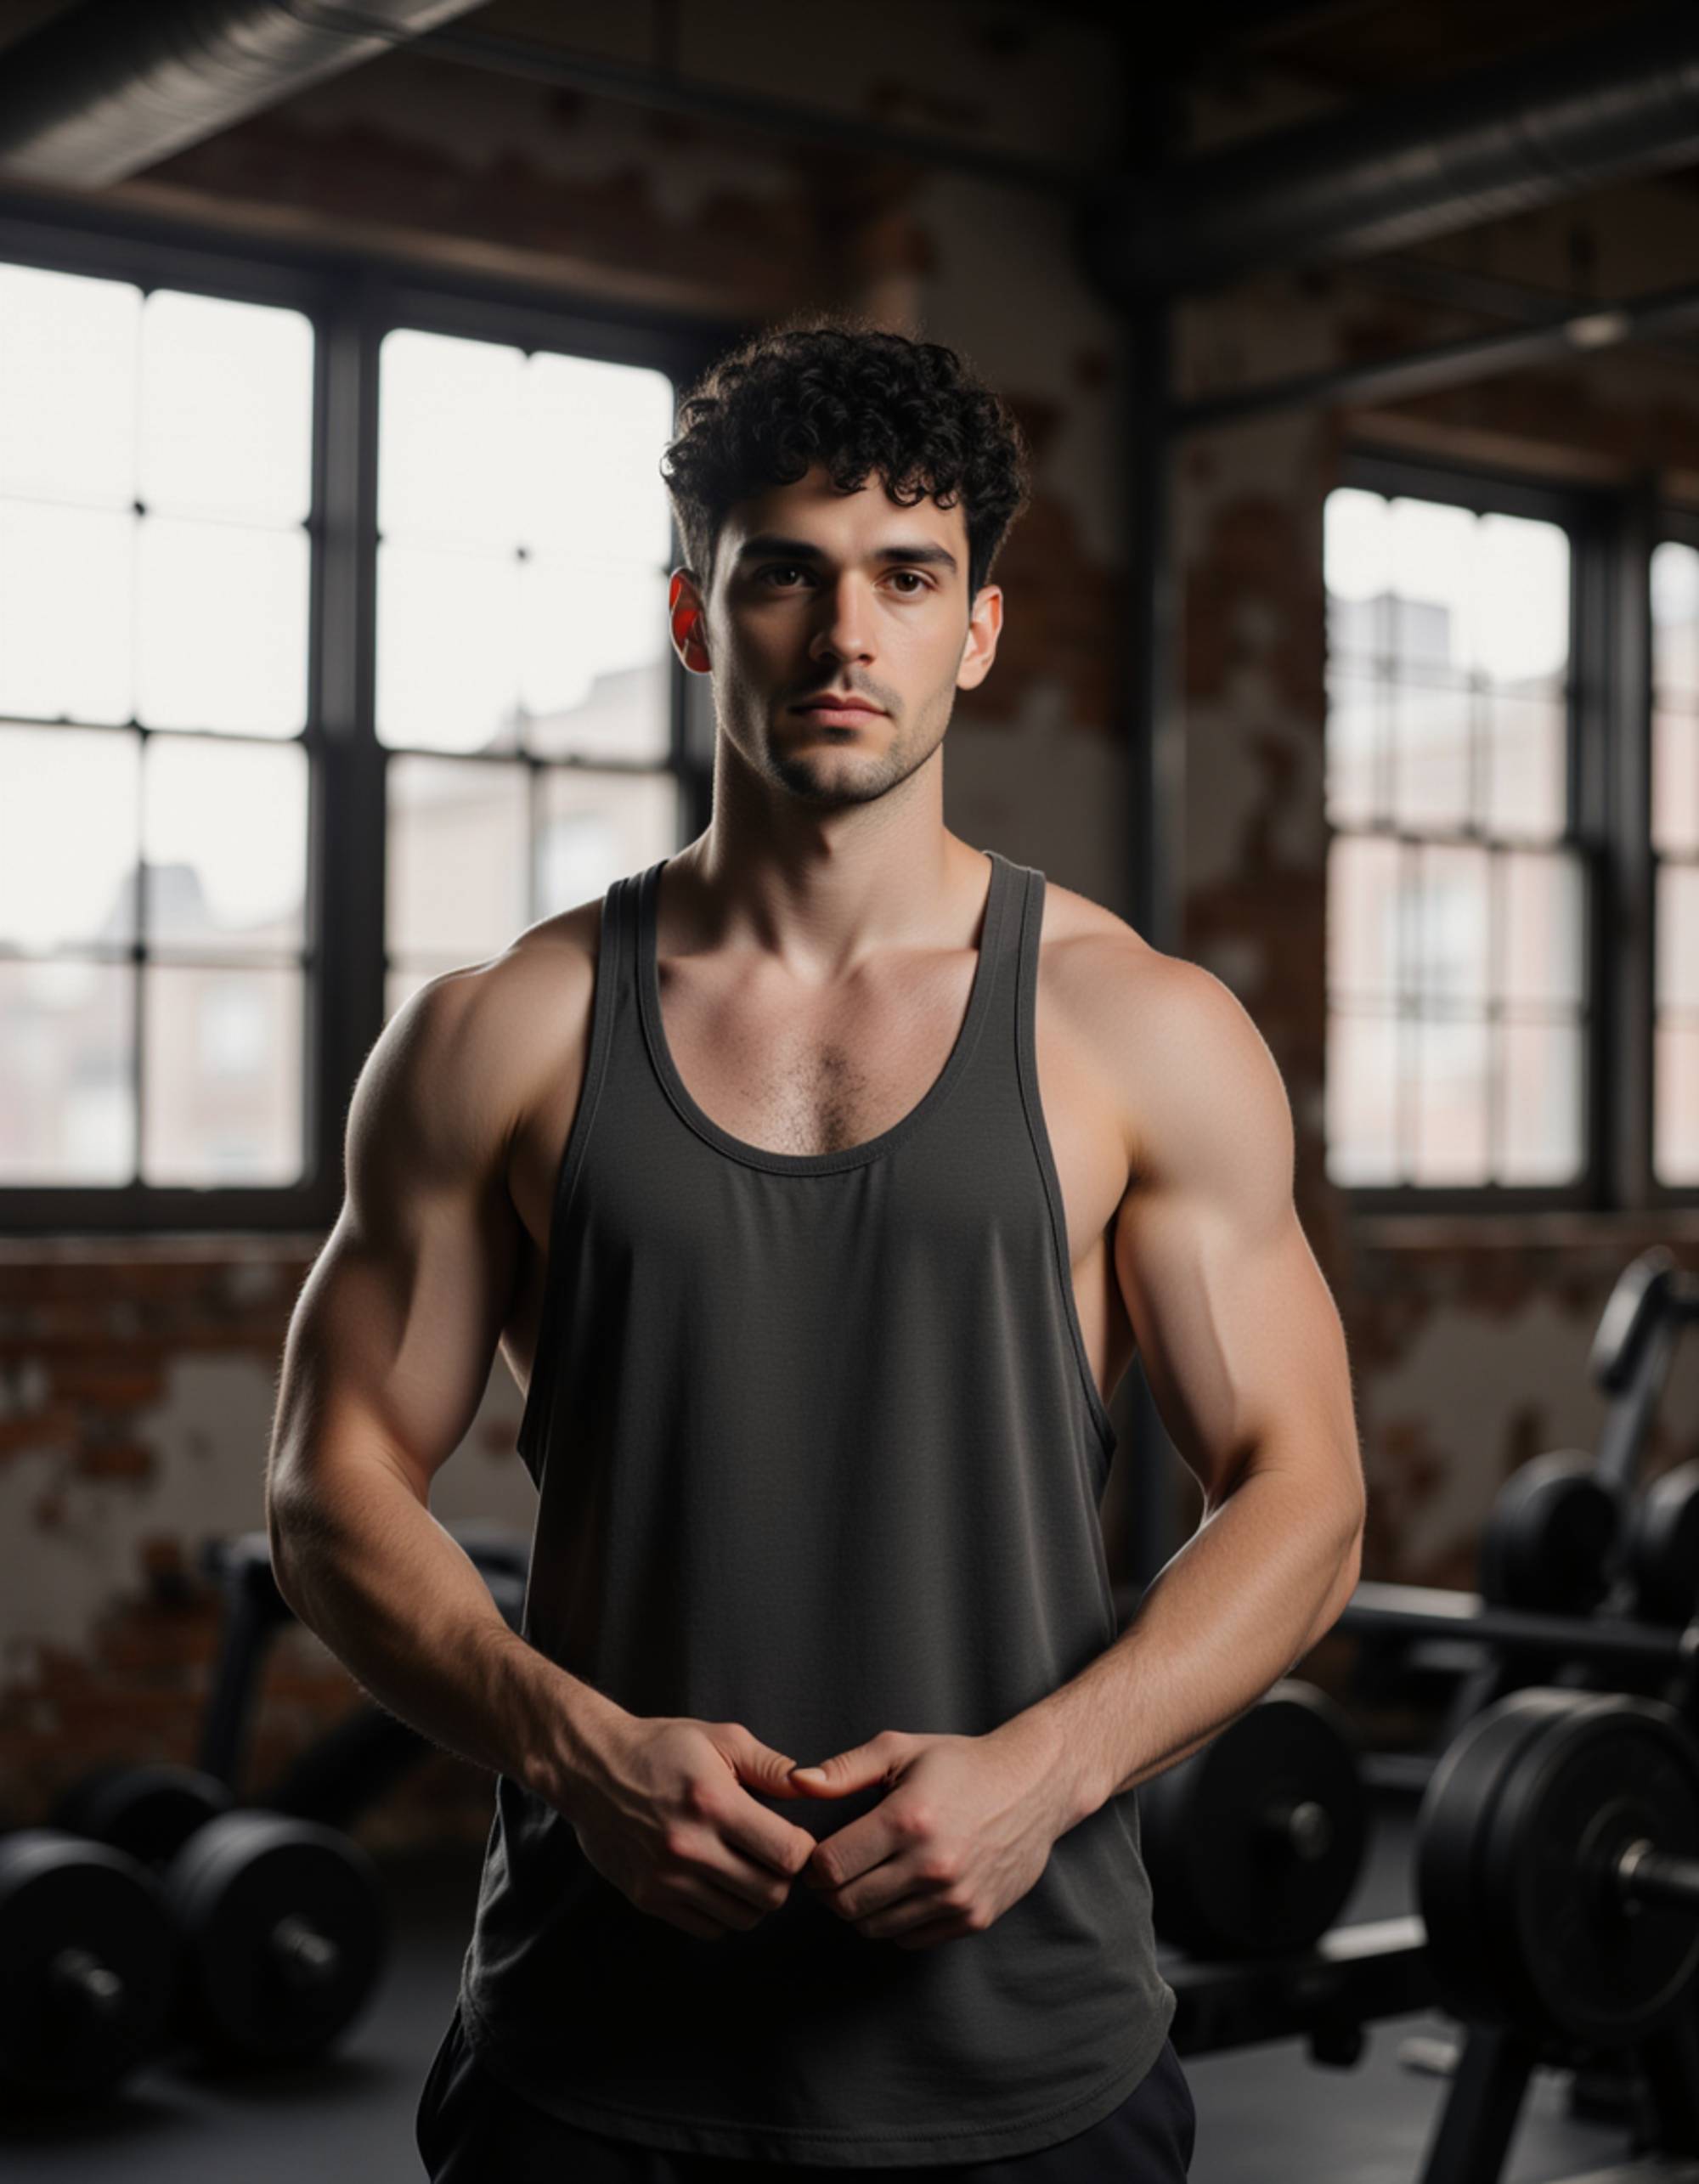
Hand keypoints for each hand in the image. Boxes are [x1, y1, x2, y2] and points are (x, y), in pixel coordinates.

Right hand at [569, 1713, 818, 1940]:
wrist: (590, 1769)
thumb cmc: (660, 1747)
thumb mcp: (719, 1738)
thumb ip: (770, 1766)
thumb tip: (813, 1787)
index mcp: (714, 1803)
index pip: (787, 1854)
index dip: (802, 1849)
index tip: (793, 1837)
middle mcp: (691, 1847)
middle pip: (770, 1895)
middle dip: (782, 1878)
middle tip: (772, 1857)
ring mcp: (667, 1879)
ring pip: (742, 1918)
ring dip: (754, 1898)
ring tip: (745, 1869)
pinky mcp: (648, 1899)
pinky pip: (708, 1929)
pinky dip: (722, 1913)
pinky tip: (717, 1882)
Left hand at [786, 1719, 1069, 1949]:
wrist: (1033, 1786)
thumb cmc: (959, 1764)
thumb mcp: (900, 1750)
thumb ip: (844, 1770)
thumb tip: (796, 1784)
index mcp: (908, 1820)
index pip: (831, 1867)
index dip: (812, 1865)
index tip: (816, 1855)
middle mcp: (932, 1865)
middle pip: (848, 1905)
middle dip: (830, 1891)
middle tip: (835, 1871)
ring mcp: (955, 1897)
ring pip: (875, 1928)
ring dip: (860, 1909)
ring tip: (867, 1879)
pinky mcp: (973, 1918)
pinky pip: (910, 1940)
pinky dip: (895, 1922)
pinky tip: (901, 1890)